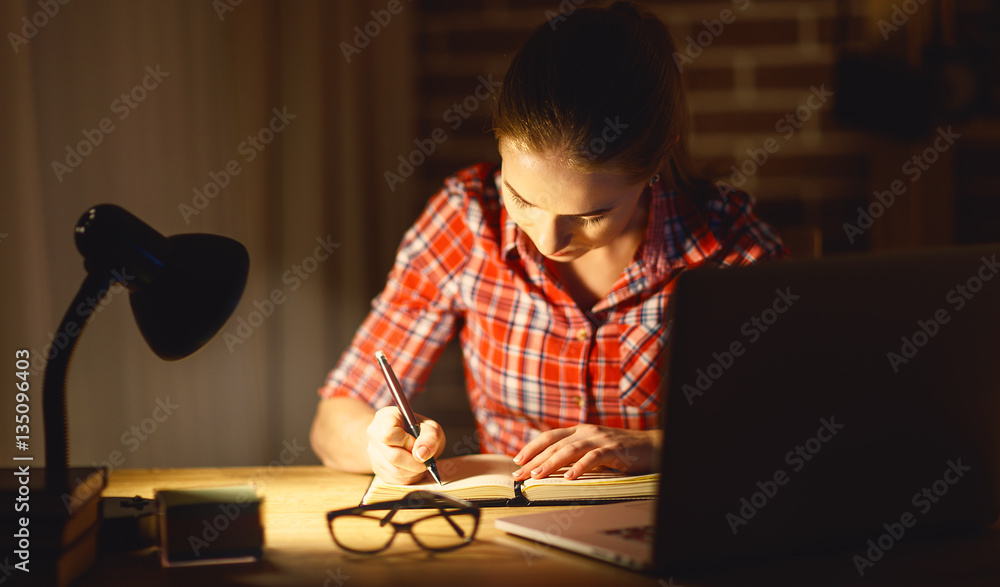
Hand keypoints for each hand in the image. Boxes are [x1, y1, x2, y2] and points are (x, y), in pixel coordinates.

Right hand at [366, 406, 444, 484]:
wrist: (408, 438)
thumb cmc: (419, 430)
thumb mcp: (430, 427)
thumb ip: (430, 437)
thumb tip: (421, 454)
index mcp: (385, 418)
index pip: (388, 434)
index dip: (406, 442)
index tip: (417, 442)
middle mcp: (374, 434)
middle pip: (392, 456)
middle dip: (414, 462)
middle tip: (425, 460)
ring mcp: (373, 453)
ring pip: (394, 471)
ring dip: (413, 471)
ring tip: (421, 463)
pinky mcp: (376, 469)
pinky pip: (394, 480)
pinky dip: (409, 477)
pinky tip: (414, 469)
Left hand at [511, 424, 660, 481]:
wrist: (652, 447)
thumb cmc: (621, 452)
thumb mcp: (594, 451)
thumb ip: (576, 456)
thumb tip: (552, 470)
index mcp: (580, 431)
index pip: (550, 437)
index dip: (532, 447)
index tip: (517, 461)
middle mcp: (587, 431)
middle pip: (555, 445)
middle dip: (534, 460)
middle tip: (519, 474)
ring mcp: (600, 439)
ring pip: (570, 450)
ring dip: (551, 464)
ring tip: (537, 476)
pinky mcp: (614, 449)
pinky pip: (594, 457)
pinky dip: (580, 467)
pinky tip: (569, 478)